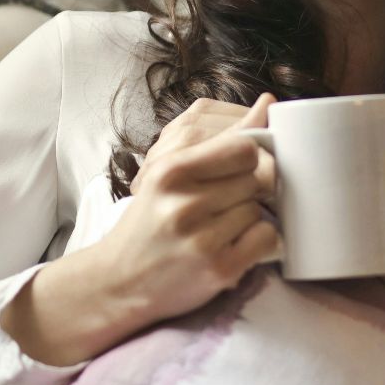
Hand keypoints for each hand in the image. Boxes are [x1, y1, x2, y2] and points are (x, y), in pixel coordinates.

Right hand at [85, 92, 281, 325]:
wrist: (116, 282)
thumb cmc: (149, 222)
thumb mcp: (171, 174)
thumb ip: (219, 140)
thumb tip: (269, 102)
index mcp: (171, 170)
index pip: (243, 147)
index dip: (248, 159)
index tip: (237, 171)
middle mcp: (184, 204)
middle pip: (254, 180)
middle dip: (245, 192)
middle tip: (219, 208)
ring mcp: (202, 239)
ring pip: (260, 210)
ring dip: (248, 220)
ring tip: (219, 230)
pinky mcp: (219, 269)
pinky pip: (266, 239)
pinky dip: (258, 244)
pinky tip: (233, 247)